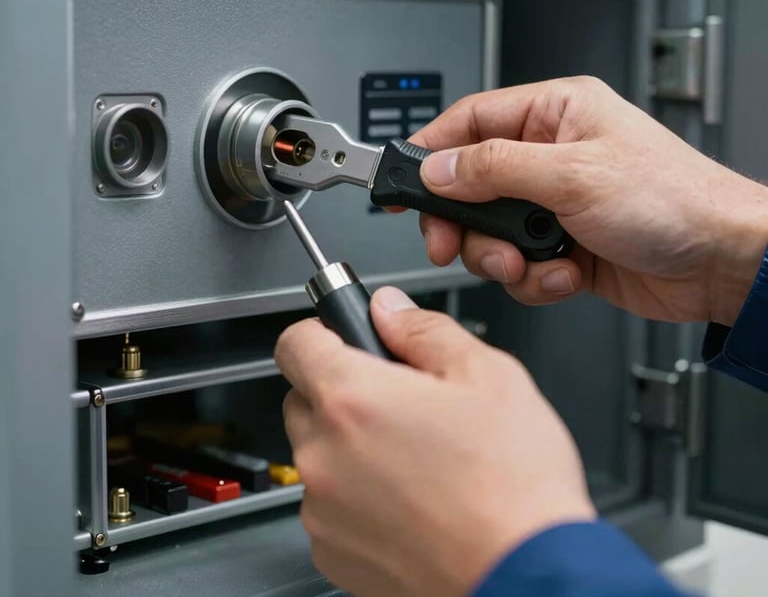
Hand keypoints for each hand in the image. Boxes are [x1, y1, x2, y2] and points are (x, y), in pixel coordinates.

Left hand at [276, 287, 594, 596]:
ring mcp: (323, 510)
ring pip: (318, 453)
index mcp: (353, 398)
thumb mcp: (485, 374)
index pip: (295, 342)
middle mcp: (324, 454)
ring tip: (415, 457)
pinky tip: (410, 497)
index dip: (322, 331)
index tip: (344, 338)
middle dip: (343, 390)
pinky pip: (328, 504)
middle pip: (305, 398)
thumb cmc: (513, 484)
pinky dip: (355, 495)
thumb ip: (424, 330)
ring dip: (350, 445)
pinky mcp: (333, 552)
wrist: (527, 574)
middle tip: (401, 402)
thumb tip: (390, 309)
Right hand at [412, 77, 767, 325]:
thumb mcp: (572, 175)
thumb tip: (438, 168)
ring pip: (488, 231)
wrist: (722, 264)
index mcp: (554, 114)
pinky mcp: (561, 244)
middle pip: (469, 184)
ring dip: (500, 256)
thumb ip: (494, 168)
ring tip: (529, 262)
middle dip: (461, 221)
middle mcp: (550, 155)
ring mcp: (554, 203)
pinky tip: (564, 274)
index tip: (399, 182)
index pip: (469, 122)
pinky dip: (533, 277)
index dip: (429, 152)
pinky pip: (518, 263)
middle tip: (450, 243)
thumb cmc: (674, 201)